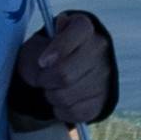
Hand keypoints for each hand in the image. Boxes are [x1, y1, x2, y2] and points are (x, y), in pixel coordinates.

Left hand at [10, 7, 117, 131]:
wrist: (61, 69)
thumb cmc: (45, 53)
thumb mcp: (36, 45)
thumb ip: (38, 51)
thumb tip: (49, 61)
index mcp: (83, 27)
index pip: (78, 32)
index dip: (58, 49)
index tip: (42, 62)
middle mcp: (99, 48)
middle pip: (65, 74)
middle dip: (45, 80)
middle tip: (41, 78)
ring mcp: (104, 74)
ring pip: (67, 96)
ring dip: (51, 96)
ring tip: (52, 87)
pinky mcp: (102, 100)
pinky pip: (74, 112)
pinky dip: (60, 110)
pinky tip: (61, 100)